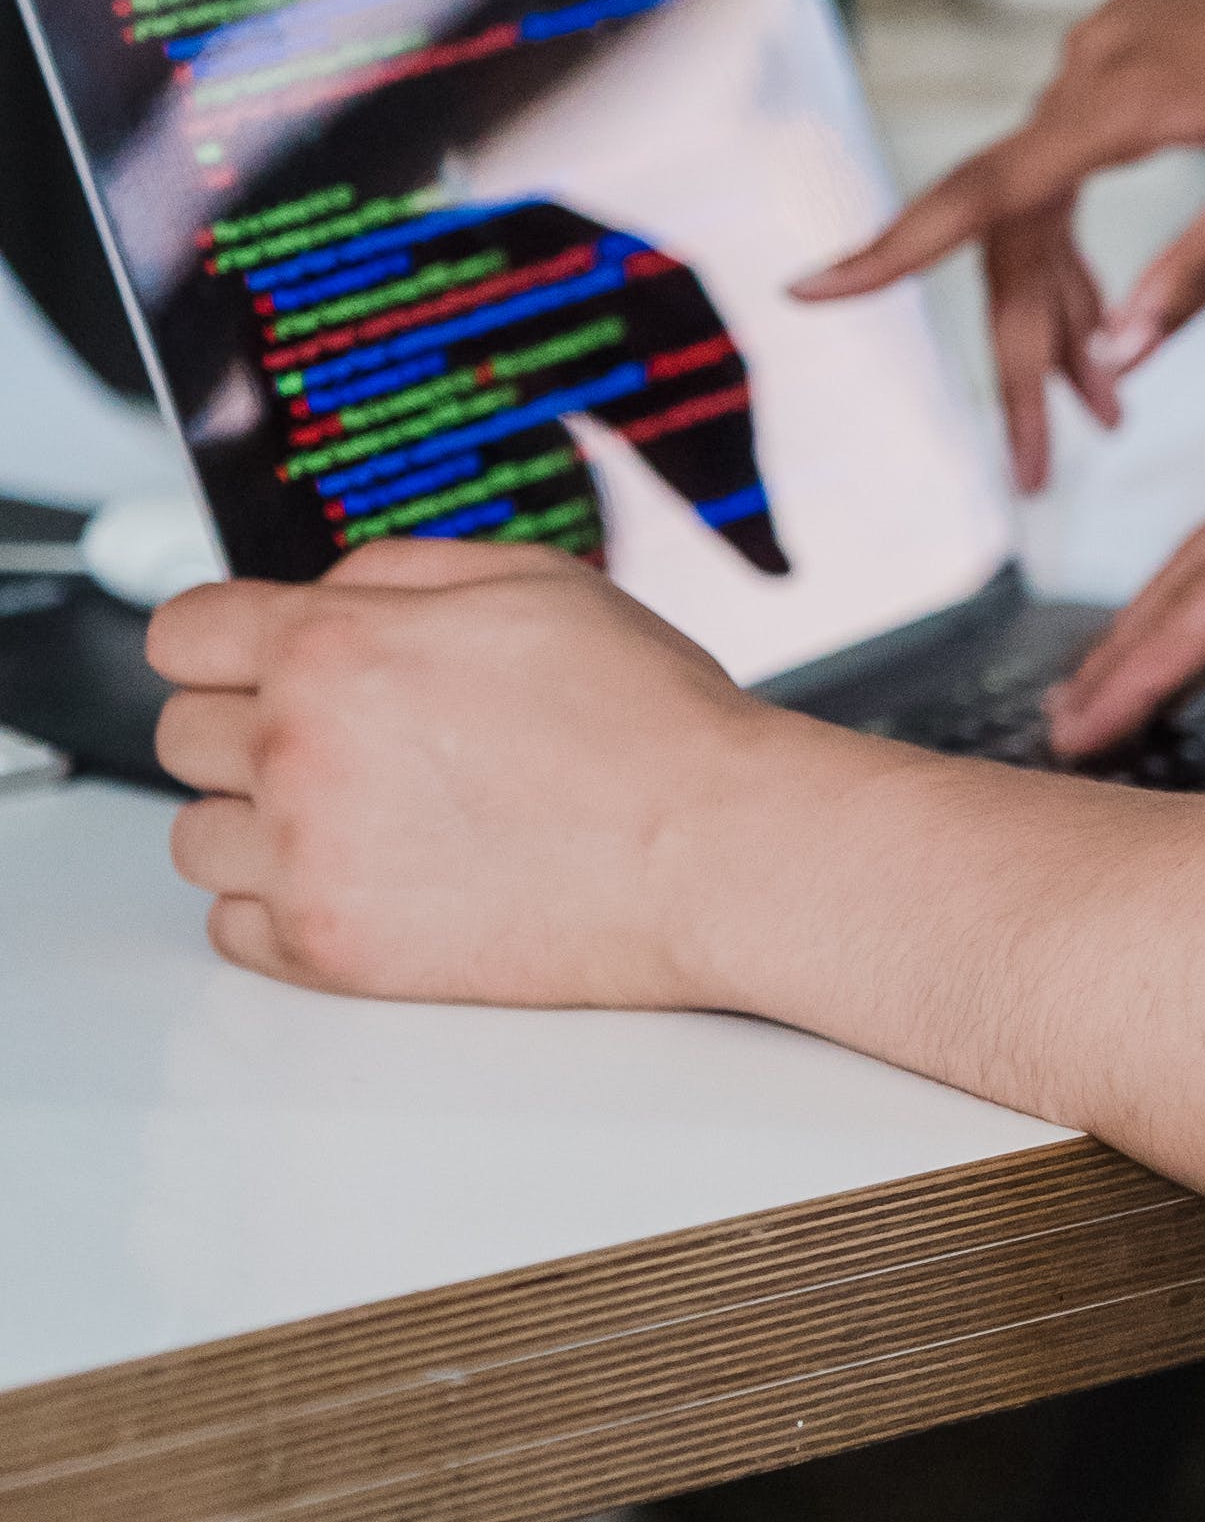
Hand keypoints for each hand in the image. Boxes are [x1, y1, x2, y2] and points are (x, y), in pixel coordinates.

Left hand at [147, 537, 819, 1008]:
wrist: (708, 848)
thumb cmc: (644, 719)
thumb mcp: (532, 579)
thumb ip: (396, 571)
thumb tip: (320, 593)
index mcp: (334, 646)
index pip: (180, 632)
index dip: (221, 639)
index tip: (246, 658)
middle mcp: (299, 750)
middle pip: (179, 734)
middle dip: (244, 724)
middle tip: (331, 736)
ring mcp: (306, 859)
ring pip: (193, 837)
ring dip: (253, 820)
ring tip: (348, 814)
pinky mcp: (330, 950)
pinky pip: (230, 927)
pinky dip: (277, 904)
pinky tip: (357, 876)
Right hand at [795, 0, 1204, 493]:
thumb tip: (1119, 352)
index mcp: (1129, 95)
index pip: (987, 190)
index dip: (895, 247)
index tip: (815, 289)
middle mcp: (1096, 63)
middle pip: (1014, 225)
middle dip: (1021, 348)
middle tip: (1037, 462)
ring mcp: (1109, 50)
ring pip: (1043, 201)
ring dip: (1058, 306)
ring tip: (1100, 412)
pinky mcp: (1133, 50)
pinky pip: (1073, 163)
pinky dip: (1082, 245)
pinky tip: (1112, 312)